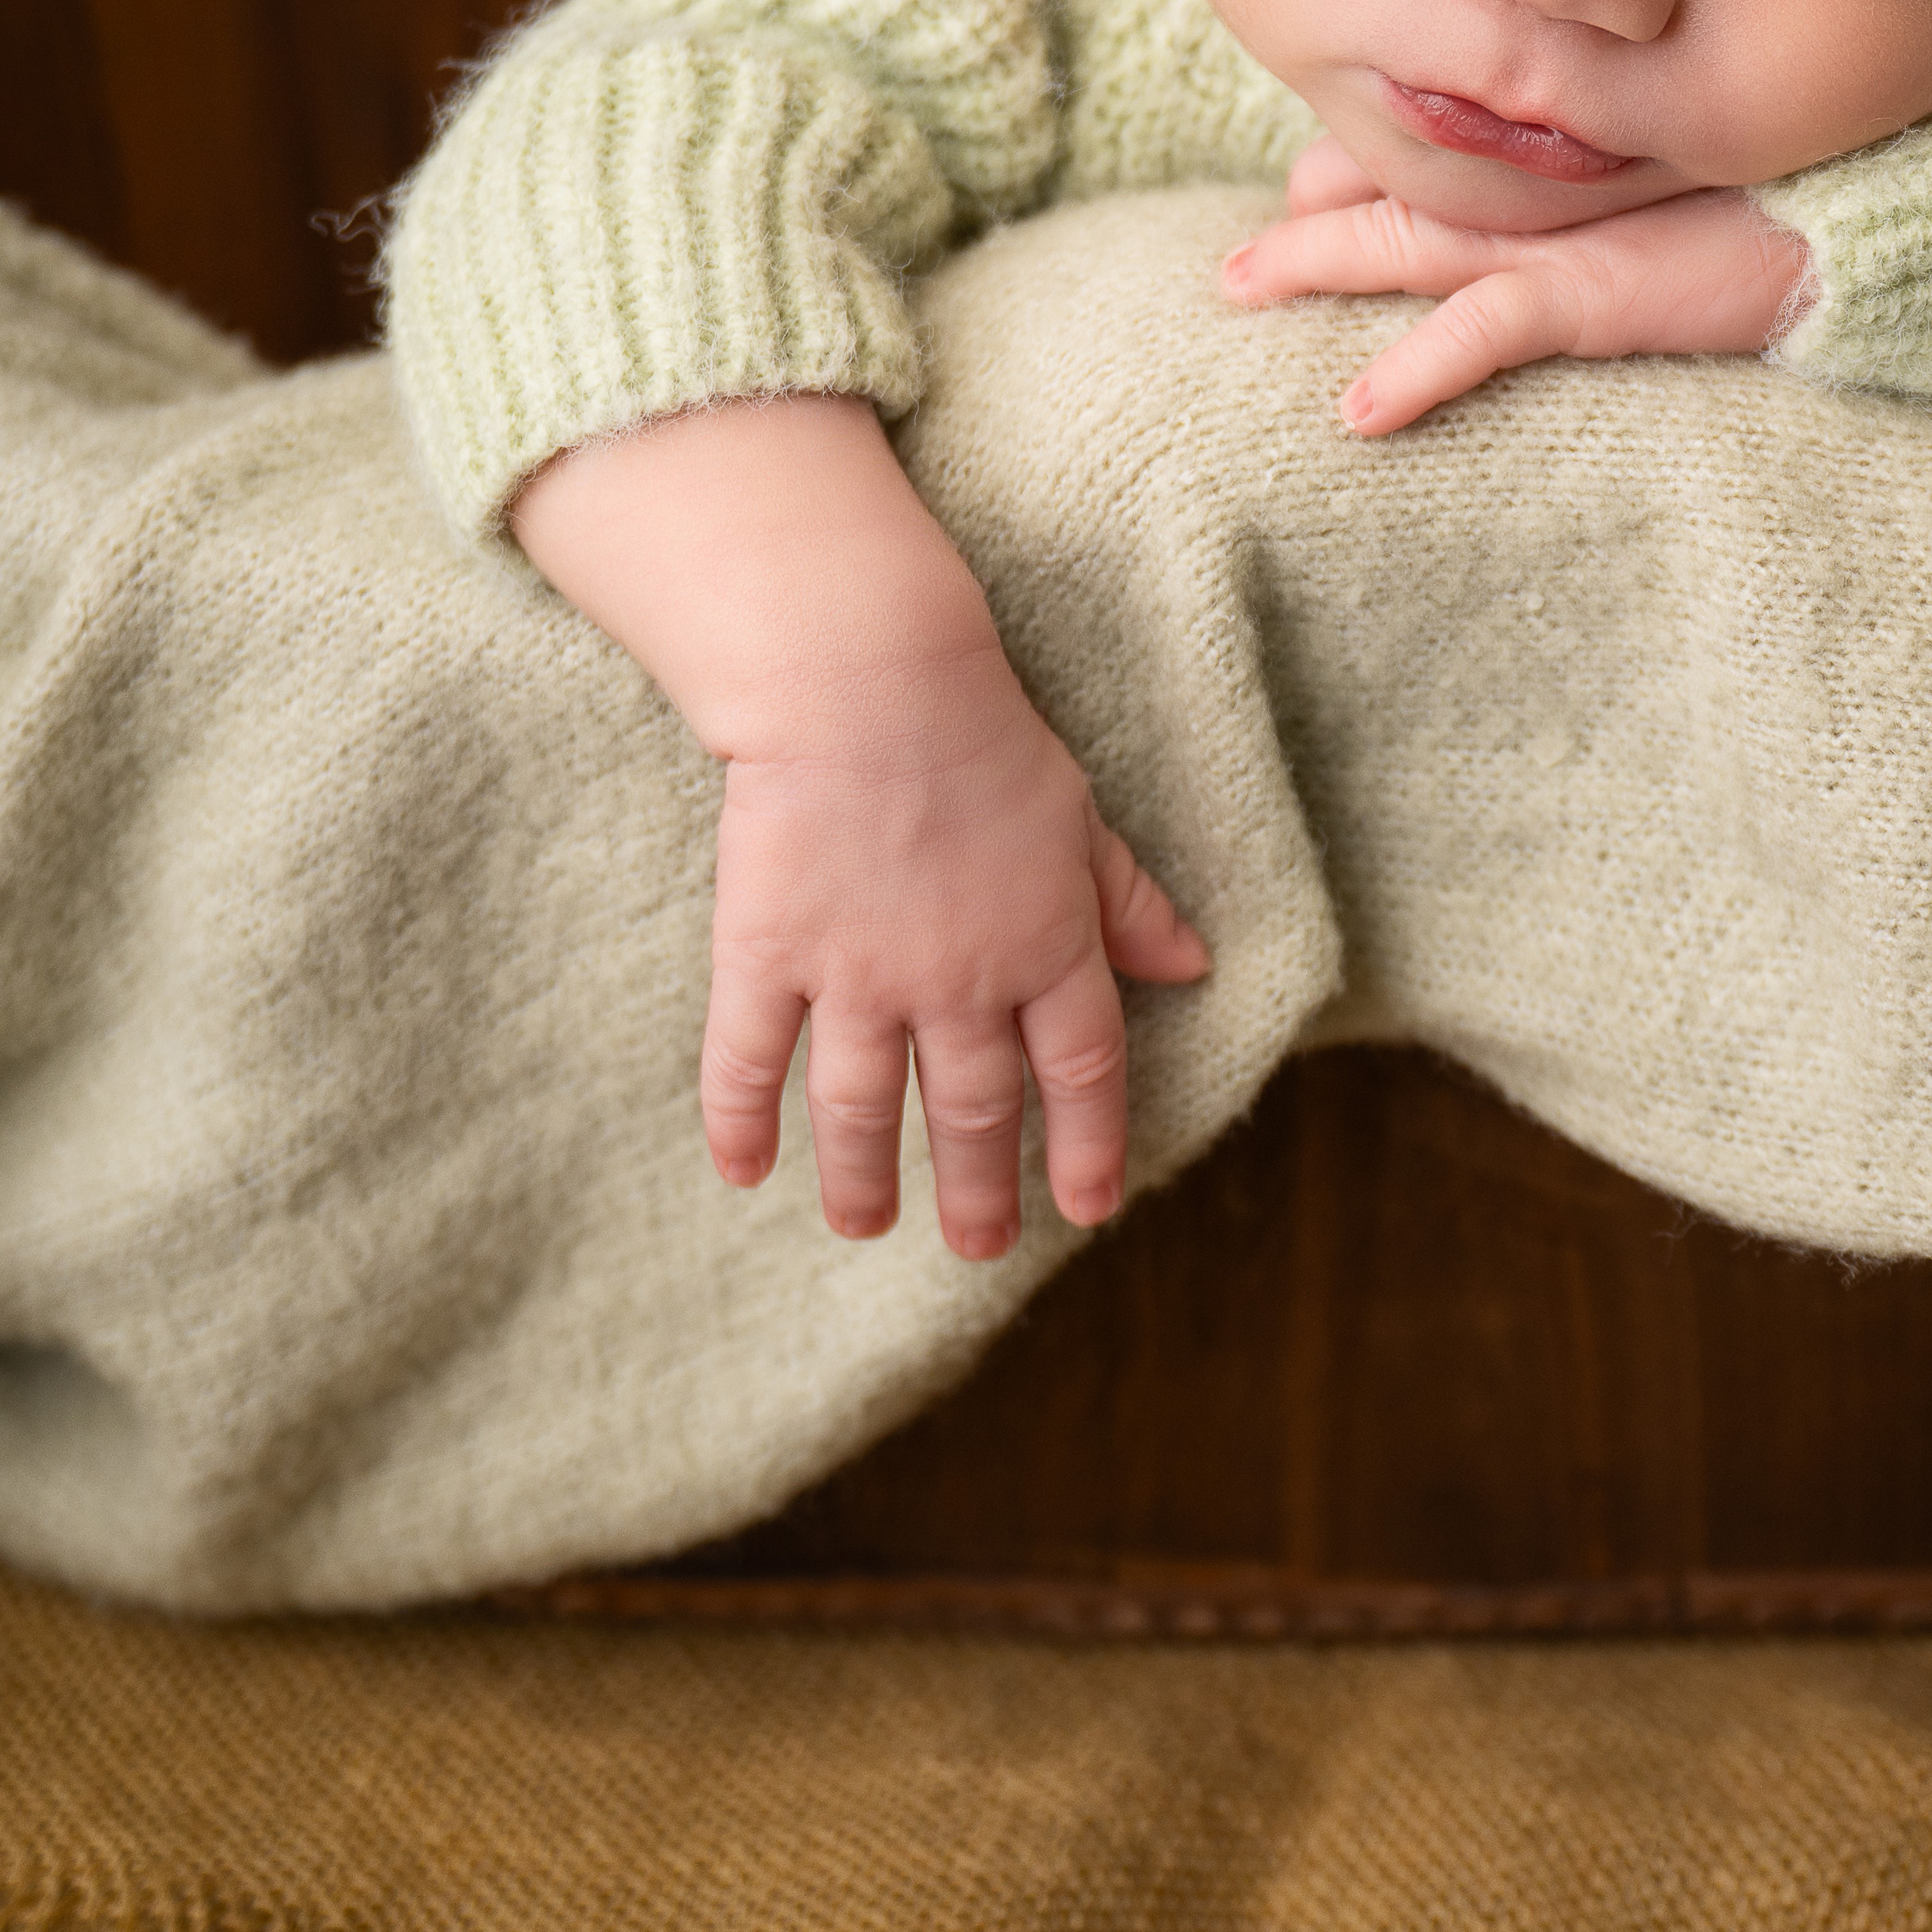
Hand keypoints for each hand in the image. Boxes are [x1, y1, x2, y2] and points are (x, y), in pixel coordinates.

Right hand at [696, 640, 1210, 1258]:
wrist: (868, 685)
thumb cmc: (984, 738)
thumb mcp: (1081, 819)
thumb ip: (1127, 903)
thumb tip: (1190, 963)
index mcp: (1046, 947)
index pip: (1082, 1073)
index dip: (1088, 1146)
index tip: (1088, 1208)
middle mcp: (957, 983)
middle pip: (974, 1111)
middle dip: (980, 1189)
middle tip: (979, 1246)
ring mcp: (857, 977)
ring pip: (861, 1110)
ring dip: (864, 1179)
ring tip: (866, 1225)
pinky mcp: (768, 954)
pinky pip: (749, 1060)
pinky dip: (740, 1122)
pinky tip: (744, 1171)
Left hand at [1218, 143, 1813, 434]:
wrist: (1887, 216)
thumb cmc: (1800, 196)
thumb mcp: (1689, 175)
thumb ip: (1609, 170)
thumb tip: (1522, 177)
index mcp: (1571, 149)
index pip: (1441, 148)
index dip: (1360, 163)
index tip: (1302, 185)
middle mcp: (1555, 182)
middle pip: (1404, 190)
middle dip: (1312, 217)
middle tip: (1235, 261)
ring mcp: (1571, 234)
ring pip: (1415, 244)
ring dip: (1322, 265)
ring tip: (1242, 283)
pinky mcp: (1603, 293)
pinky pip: (1490, 332)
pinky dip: (1420, 369)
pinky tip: (1360, 410)